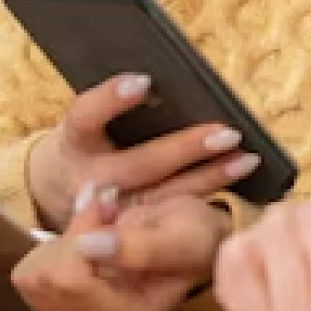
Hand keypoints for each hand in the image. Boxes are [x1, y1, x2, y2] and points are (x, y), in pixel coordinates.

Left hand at [13, 189, 226, 310]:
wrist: (192, 244)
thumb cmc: (192, 238)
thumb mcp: (177, 233)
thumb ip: (135, 245)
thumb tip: (88, 247)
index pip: (71, 281)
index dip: (81, 235)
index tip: (106, 209)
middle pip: (47, 280)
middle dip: (72, 237)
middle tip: (105, 218)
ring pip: (33, 278)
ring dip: (61, 244)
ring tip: (99, 235)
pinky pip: (28, 279)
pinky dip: (50, 254)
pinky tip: (84, 250)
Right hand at [24, 73, 256, 228]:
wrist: (62, 190)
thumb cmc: (89, 140)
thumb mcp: (89, 121)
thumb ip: (115, 105)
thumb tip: (163, 80)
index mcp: (73, 142)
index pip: (86, 115)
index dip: (111, 98)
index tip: (144, 80)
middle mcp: (90, 180)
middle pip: (140, 164)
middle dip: (185, 149)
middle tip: (227, 132)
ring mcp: (113, 212)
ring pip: (166, 196)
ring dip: (211, 176)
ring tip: (248, 159)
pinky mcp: (135, 230)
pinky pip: (176, 214)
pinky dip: (209, 195)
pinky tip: (237, 179)